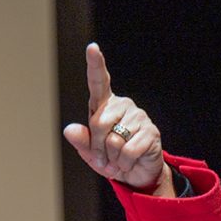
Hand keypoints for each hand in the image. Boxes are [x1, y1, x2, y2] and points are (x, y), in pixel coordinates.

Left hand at [63, 43, 174, 196]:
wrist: (135, 173)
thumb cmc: (109, 159)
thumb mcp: (89, 153)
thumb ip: (80, 141)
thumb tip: (69, 129)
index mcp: (104, 107)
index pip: (98, 82)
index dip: (95, 65)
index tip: (92, 48)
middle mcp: (122, 106)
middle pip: (99, 123)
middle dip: (97, 147)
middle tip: (104, 157)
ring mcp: (138, 117)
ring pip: (113, 140)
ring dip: (111, 157)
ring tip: (117, 159)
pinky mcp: (151, 132)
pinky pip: (127, 151)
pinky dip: (123, 163)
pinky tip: (128, 161)